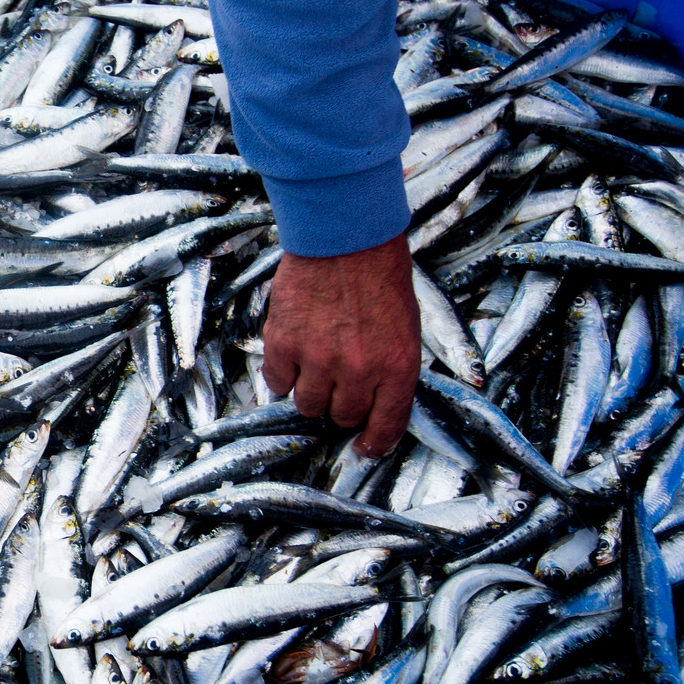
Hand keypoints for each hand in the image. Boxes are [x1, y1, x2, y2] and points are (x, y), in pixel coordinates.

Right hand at [261, 233, 420, 457]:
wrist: (344, 236)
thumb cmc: (380, 276)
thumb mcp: (406, 327)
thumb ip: (391, 368)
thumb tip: (375, 402)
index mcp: (397, 367)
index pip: (385, 426)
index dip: (374, 442)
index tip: (365, 447)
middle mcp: (359, 371)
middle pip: (341, 417)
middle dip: (340, 405)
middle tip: (338, 384)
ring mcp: (319, 360)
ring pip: (307, 404)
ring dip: (310, 391)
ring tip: (314, 366)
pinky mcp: (284, 343)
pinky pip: (277, 381)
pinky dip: (284, 373)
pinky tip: (292, 354)